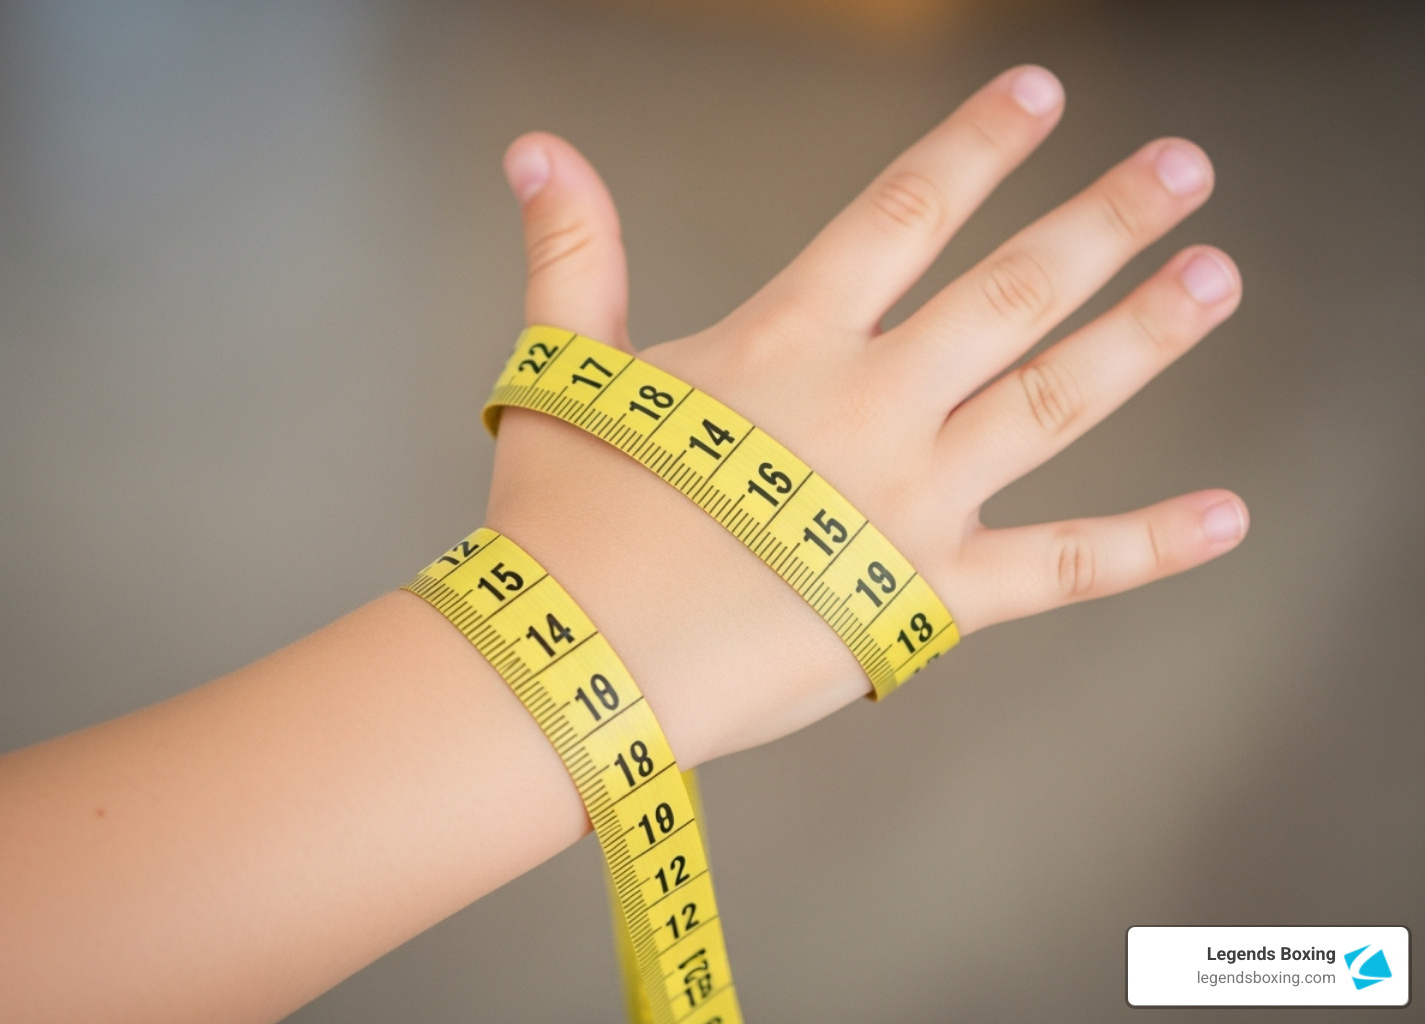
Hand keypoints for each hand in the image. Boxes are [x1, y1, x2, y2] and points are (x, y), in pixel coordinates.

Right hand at [485, 66, 1245, 767]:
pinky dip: (1149, 546)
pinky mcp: (929, 596)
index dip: (977, 144)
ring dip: (1145, 335)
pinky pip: (1061, 569)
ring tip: (1216, 277)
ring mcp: (911, 500)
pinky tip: (1229, 516)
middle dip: (1105, 218)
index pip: (904, 214)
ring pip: (1054, 399)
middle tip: (1184, 166)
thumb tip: (537, 150)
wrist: (576, 659)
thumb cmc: (563, 522)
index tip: (1041, 94)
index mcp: (789, 343)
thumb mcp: (566, 370)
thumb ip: (572, 255)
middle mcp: (871, 405)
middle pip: (1012, 289)